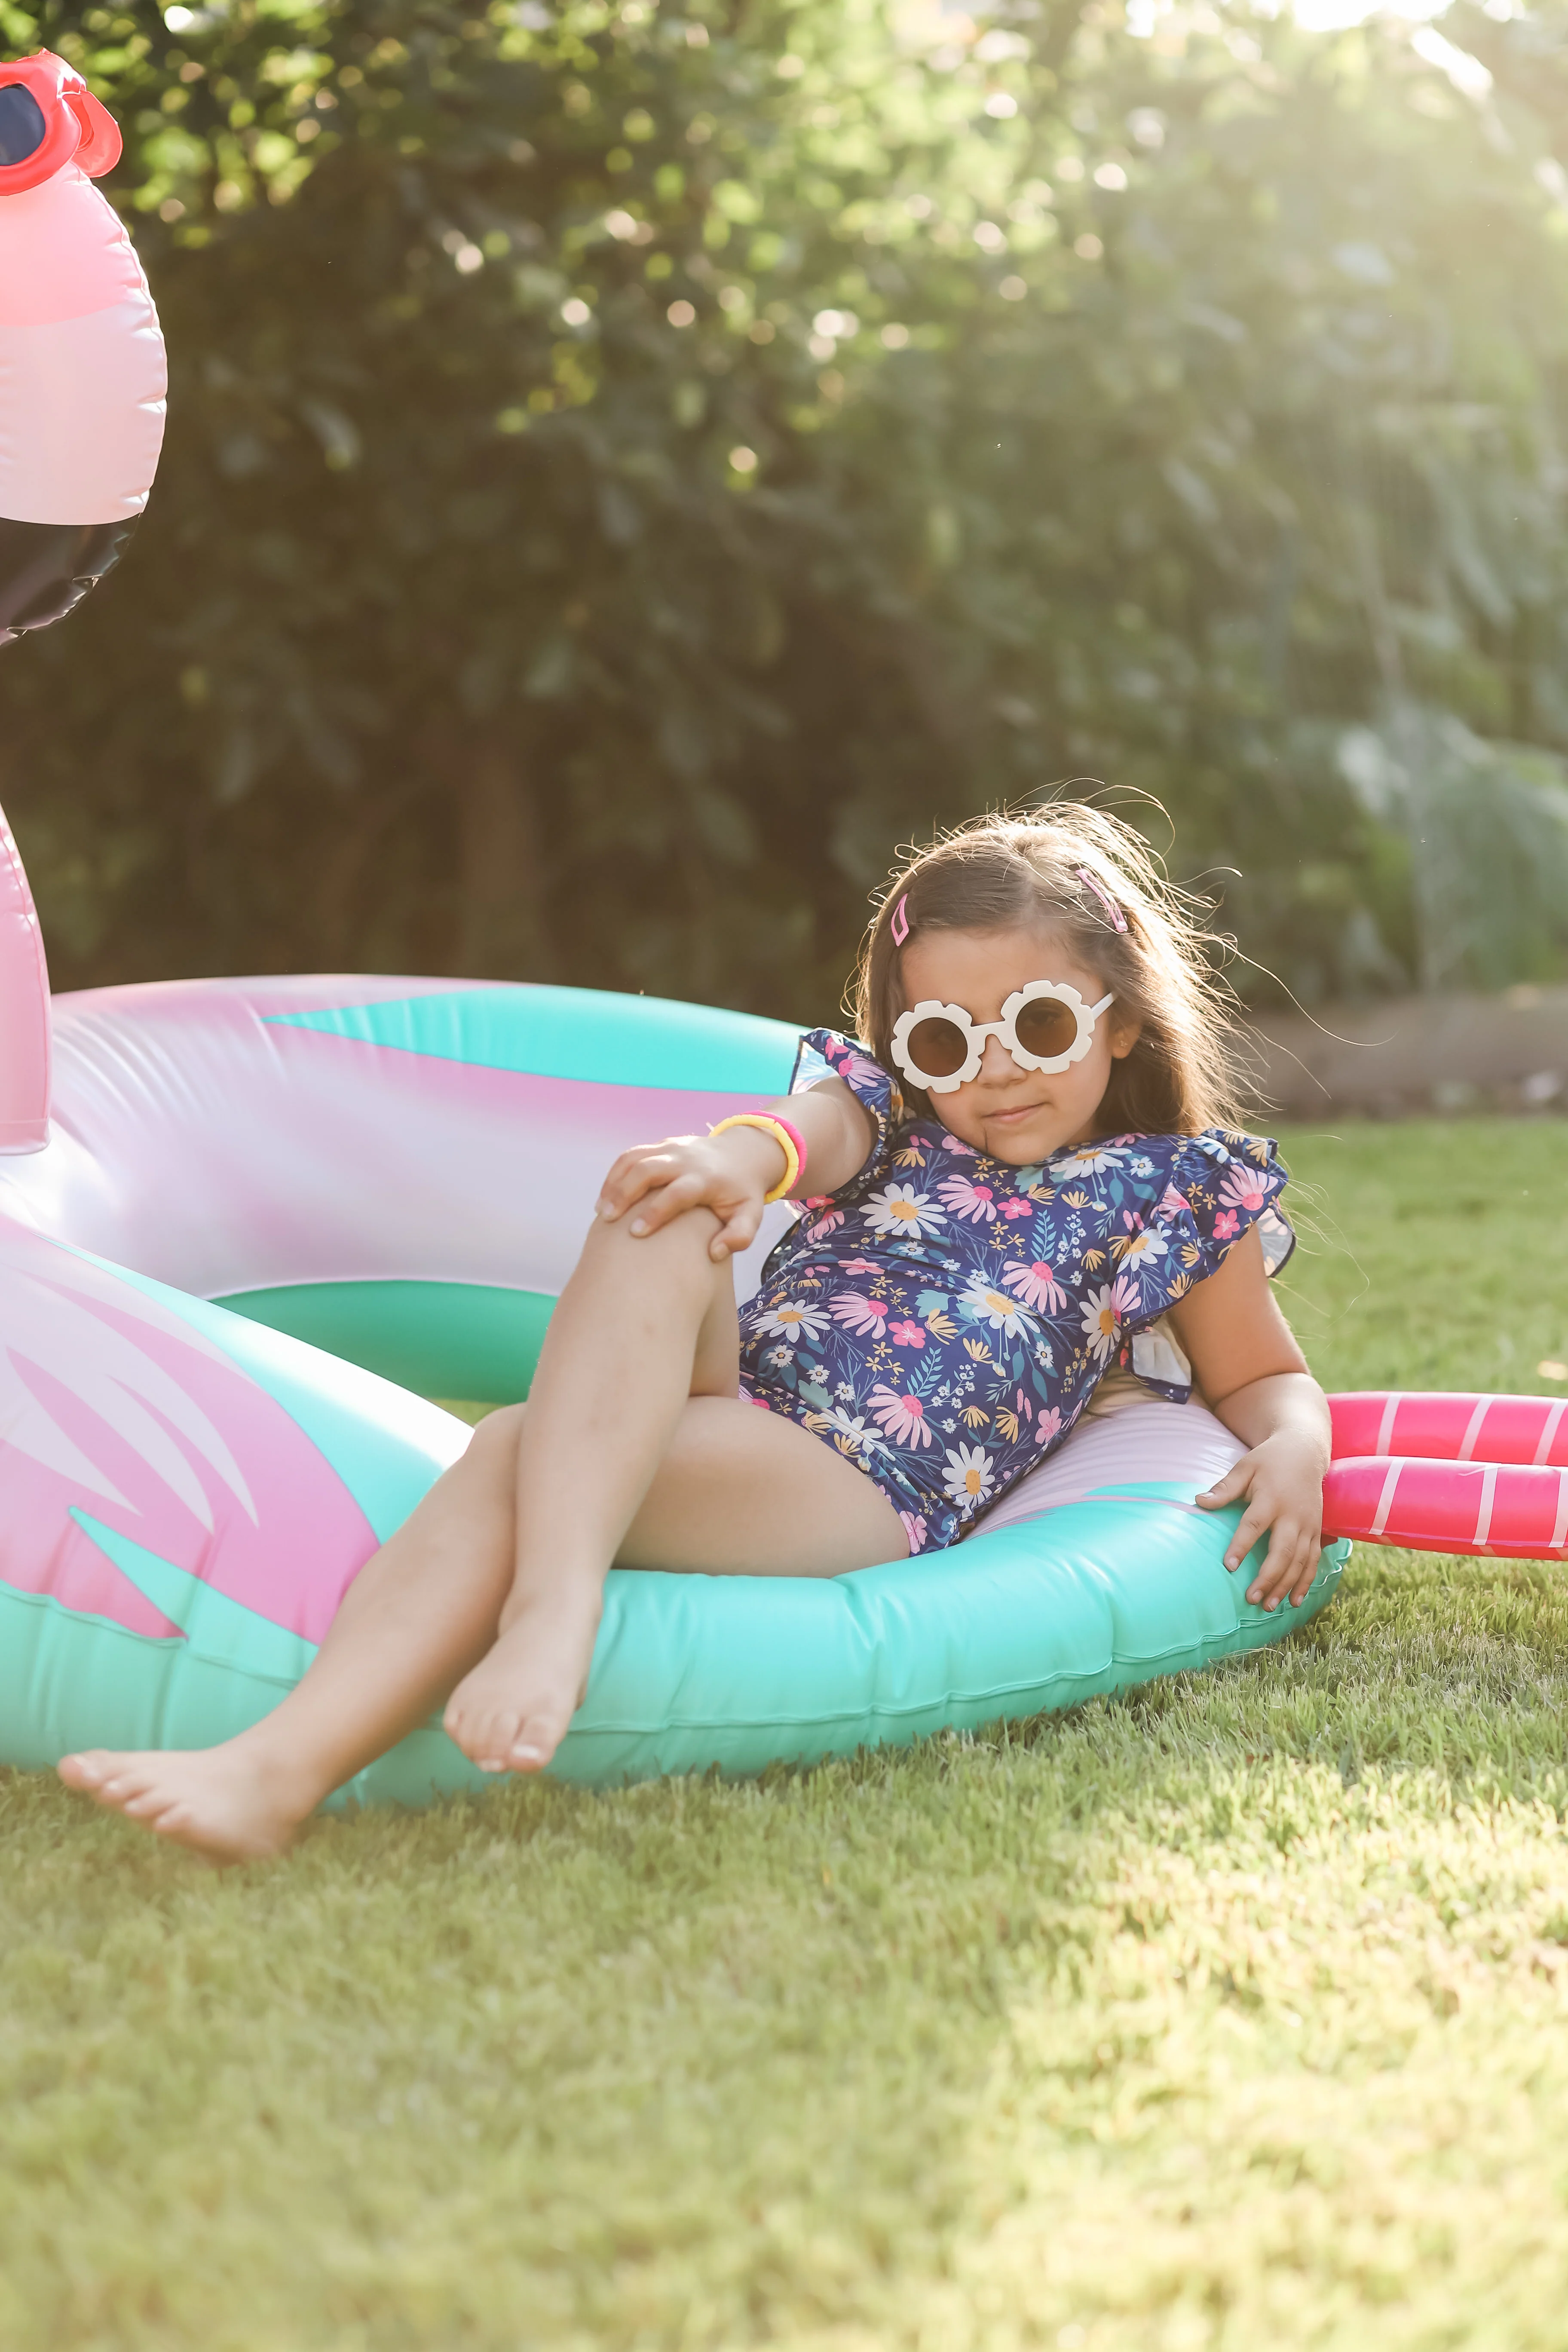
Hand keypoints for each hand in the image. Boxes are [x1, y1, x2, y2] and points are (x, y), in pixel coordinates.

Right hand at [595, 1129, 783, 1260]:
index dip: (656, 1212)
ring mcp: (671, 1148)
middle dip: (625, 1193)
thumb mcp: (750, 1215)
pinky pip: (631, 1154)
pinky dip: (615, 1174)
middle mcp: (686, 1159)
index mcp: (707, 1178)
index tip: (636, 1233)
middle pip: (648, 1169)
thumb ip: (739, 1236)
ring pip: (634, 1158)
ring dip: (614, 1183)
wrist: (743, 1154)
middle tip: (608, 1219)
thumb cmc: (742, 1193)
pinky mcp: (661, 1145)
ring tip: (601, 1211)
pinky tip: (606, 1197)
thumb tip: (715, 1253)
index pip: (677, 1192)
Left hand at [1195, 1426, 1326, 1610]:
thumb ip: (1224, 1488)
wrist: (1305, 1451)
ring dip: (1286, 1585)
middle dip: (1268, 1577)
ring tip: (1269, 1607)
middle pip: (1283, 1550)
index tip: (1228, 1566)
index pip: (1254, 1525)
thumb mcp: (1244, 1467)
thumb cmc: (1268, 1460)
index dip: (1241, 1546)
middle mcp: (1293, 1514)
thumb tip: (1198, 1501)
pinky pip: (1314, 1560)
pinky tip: (1294, 1600)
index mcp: (1271, 1497)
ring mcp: (1309, 1524)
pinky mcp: (1317, 1530)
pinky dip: (1306, 1581)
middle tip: (1251, 1599)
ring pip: (1301, 1561)